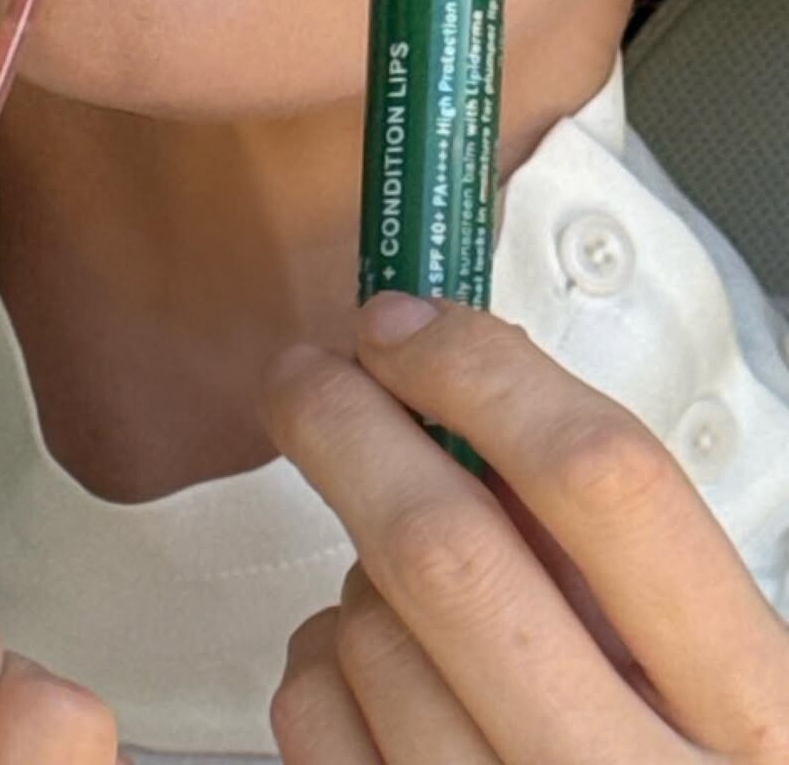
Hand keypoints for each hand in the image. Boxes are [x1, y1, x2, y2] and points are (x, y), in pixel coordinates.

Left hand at [258, 293, 788, 762]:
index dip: (483, 371)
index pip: (606, 481)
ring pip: (368, 640)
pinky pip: (316, 731)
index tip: (405, 324)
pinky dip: (317, 668)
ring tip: (398, 589)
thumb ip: (621, 561)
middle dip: (347, 430)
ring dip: (353, 576)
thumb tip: (464, 395)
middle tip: (303, 377)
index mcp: (756, 711)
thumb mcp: (724, 682)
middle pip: (446, 554)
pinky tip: (368, 671)